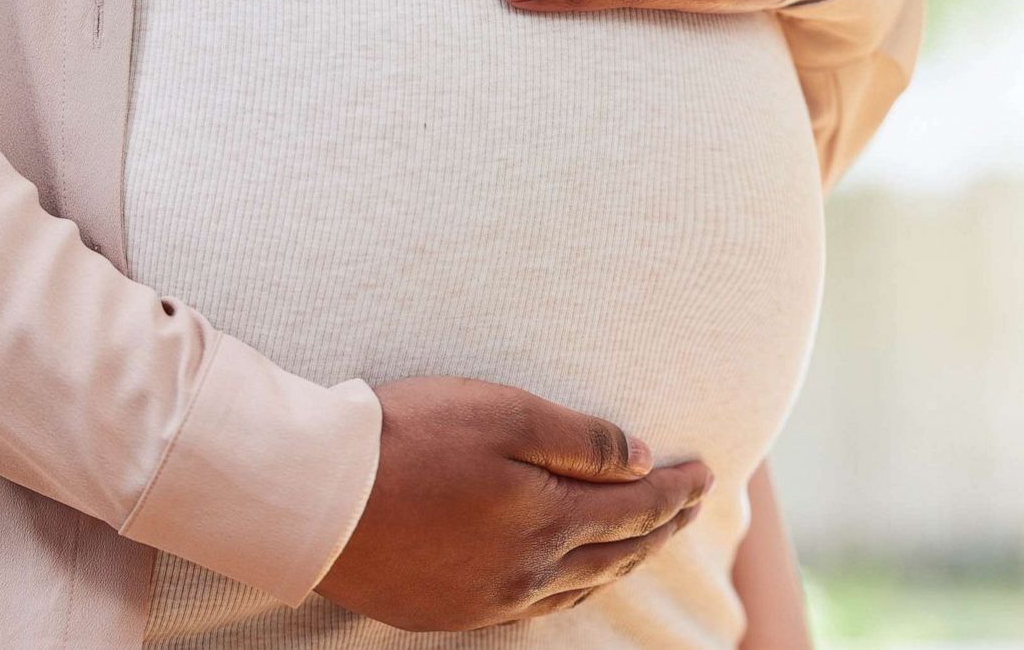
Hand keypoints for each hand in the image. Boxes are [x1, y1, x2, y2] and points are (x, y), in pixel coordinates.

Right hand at [316, 376, 712, 631]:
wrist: (316, 496)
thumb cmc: (409, 438)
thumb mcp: (504, 413)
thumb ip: (581, 440)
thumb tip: (642, 460)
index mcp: (549, 519)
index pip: (636, 507)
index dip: (677, 489)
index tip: (707, 472)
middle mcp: (530, 572)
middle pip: (617, 553)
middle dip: (662, 526)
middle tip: (692, 504)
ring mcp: (489, 599)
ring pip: (579, 589)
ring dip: (621, 563)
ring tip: (644, 543)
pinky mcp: (450, 610)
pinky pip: (535, 609)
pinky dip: (571, 590)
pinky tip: (570, 580)